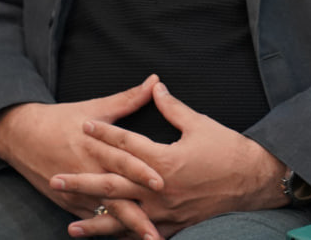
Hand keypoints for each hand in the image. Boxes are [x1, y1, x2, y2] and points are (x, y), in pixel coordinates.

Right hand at [0, 75, 164, 223]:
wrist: (23, 137)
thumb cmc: (63, 119)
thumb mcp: (95, 107)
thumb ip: (128, 98)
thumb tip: (155, 81)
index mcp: (95, 145)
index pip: (122, 160)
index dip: (141, 171)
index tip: (161, 182)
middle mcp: (87, 171)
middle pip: (115, 194)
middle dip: (136, 214)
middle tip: (157, 230)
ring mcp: (78, 191)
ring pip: (105, 214)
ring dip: (126, 228)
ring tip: (149, 239)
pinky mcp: (71, 203)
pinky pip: (93, 222)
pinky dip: (109, 232)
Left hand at [55, 81, 288, 235]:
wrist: (255, 182)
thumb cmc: (229, 150)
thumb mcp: (200, 123)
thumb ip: (173, 108)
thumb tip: (155, 86)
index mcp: (164, 159)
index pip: (126, 143)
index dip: (104, 132)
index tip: (83, 125)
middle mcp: (160, 188)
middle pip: (113, 184)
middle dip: (83, 183)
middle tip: (56, 181)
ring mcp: (166, 211)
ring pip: (124, 218)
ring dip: (96, 224)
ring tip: (71, 227)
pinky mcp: (175, 226)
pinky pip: (144, 235)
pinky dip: (125, 238)